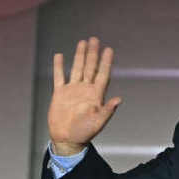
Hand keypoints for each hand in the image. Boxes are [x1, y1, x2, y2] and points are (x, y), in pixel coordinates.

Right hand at [48, 37, 122, 155]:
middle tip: (95, 39)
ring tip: (82, 42)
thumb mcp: (98, 123)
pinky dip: (59, 66)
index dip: (106, 61)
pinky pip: (59, 77)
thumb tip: (119, 99)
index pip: (102, 74)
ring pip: (76, 68)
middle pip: (90, 67)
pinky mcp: (60, 93)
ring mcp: (72, 90)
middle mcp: (85, 89)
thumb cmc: (85, 133)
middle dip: (93, 53)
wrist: (67, 139)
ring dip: (79, 55)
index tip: (109, 49)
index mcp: (96, 95)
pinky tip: (60, 55)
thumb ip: (107, 110)